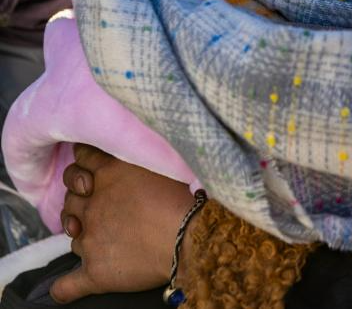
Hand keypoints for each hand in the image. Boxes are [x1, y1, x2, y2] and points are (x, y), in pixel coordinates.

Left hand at [51, 144, 195, 303]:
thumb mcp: (159, 165)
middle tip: (96, 204)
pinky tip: (65, 288)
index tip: (89, 171)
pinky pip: (66, 285)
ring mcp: (90, 237)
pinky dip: (64, 288)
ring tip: (100, 235)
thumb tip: (125, 162)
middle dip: (78, 199)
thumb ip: (133, 162)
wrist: (191, 236)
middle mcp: (94, 203)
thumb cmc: (184, 199)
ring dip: (80, 232)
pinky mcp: (94, 270)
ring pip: (72, 234)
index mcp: (110, 173)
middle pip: (70, 198)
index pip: (82, 160)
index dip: (83, 165)